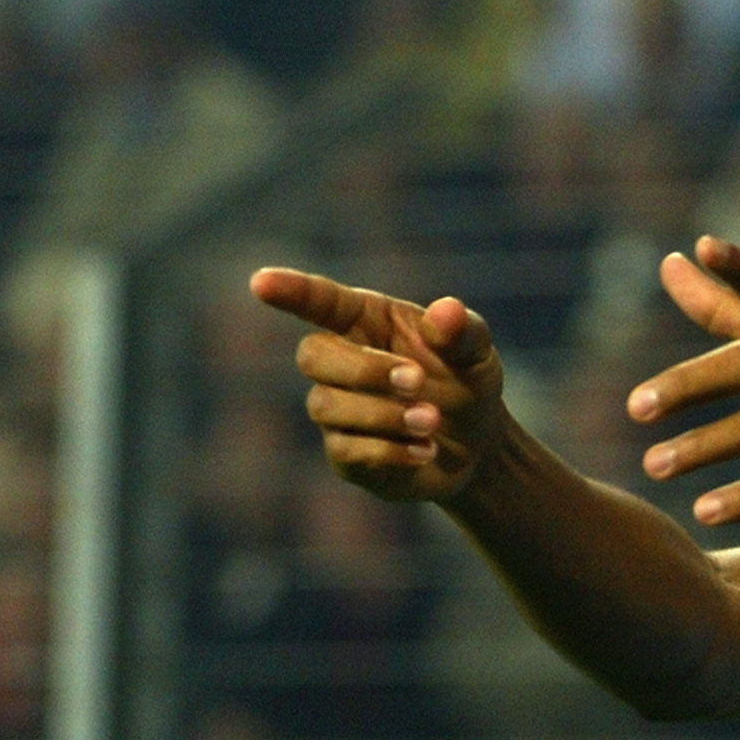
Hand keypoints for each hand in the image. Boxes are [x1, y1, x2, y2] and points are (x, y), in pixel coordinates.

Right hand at [250, 267, 509, 504]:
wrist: (478, 444)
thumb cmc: (466, 381)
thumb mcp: (475, 353)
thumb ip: (463, 332)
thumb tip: (447, 311)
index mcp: (366, 321)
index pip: (319, 301)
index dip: (291, 291)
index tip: (261, 283)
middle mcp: (341, 361)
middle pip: (313, 355)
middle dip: (363, 369)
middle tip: (417, 380)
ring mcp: (336, 410)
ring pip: (327, 407)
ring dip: (384, 414)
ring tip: (432, 421)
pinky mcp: (346, 455)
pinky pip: (347, 451)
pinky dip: (391, 452)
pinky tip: (426, 450)